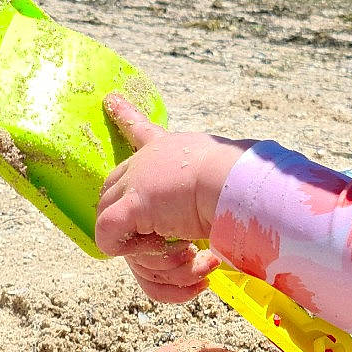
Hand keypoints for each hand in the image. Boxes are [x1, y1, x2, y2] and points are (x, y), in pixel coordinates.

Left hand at [93, 96, 245, 302]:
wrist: (235, 181)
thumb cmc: (239, 178)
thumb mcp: (224, 170)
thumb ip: (217, 179)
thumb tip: (243, 192)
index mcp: (169, 147)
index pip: (143, 129)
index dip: (126, 115)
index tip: (110, 100)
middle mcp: (145, 160)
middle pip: (112, 185)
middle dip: (123, 214)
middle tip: (161, 238)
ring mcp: (134, 182)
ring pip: (108, 215)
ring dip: (138, 241)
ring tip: (177, 247)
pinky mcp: (131, 207)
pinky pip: (108, 236)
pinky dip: (131, 250)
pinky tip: (162, 248)